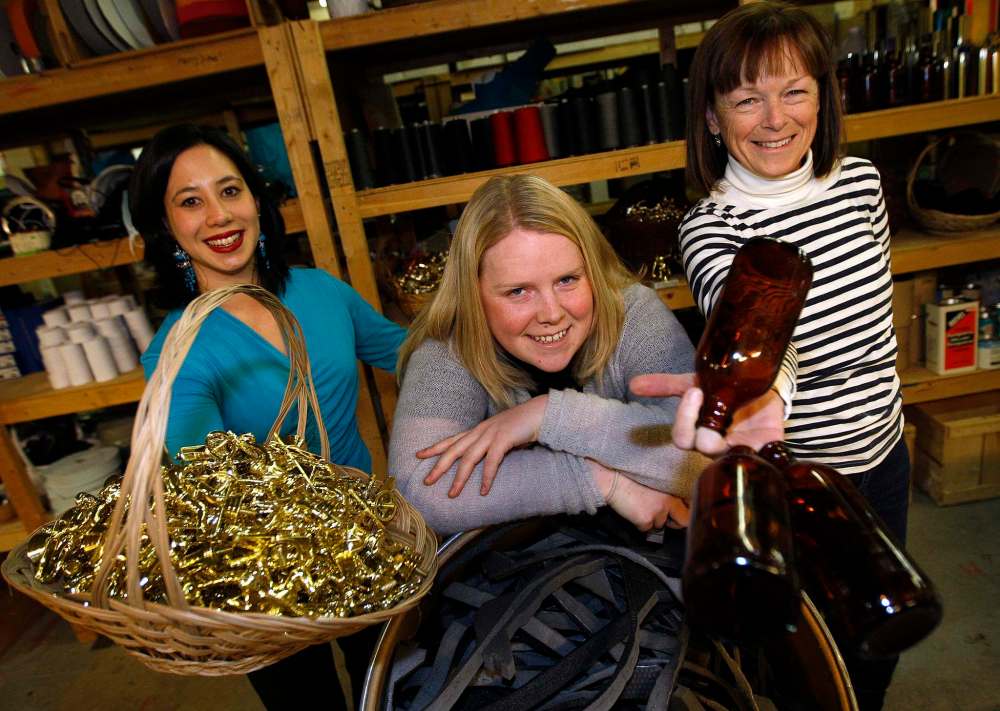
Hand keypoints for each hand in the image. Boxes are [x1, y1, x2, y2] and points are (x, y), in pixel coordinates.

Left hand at [417, 395, 547, 496]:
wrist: (540, 413)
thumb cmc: (522, 426)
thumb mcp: (501, 436)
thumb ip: (490, 447)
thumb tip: (485, 462)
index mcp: (478, 430)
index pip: (452, 439)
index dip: (435, 447)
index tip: (419, 455)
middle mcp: (480, 431)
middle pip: (454, 450)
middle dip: (439, 466)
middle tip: (426, 481)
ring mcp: (491, 434)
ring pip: (469, 458)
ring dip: (460, 478)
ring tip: (452, 493)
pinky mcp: (504, 439)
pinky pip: (492, 461)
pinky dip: (487, 477)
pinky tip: (484, 490)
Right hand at [591, 462, 690, 530]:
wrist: (613, 478)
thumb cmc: (630, 476)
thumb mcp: (655, 479)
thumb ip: (668, 490)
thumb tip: (675, 504)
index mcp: (674, 488)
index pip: (691, 505)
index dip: (686, 510)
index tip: (680, 511)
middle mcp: (670, 500)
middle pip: (683, 520)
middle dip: (674, 522)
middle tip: (664, 518)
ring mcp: (658, 510)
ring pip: (661, 524)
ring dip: (653, 520)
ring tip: (641, 507)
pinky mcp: (646, 519)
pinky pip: (646, 528)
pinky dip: (640, 523)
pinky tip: (633, 511)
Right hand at [630, 373, 784, 454]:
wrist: (767, 389)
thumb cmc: (728, 389)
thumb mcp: (697, 381)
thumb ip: (667, 385)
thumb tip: (633, 384)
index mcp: (699, 432)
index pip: (682, 437)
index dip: (684, 417)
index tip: (694, 391)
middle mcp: (716, 445)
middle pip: (694, 446)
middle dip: (690, 420)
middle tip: (699, 394)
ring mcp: (739, 449)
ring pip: (719, 451)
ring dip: (718, 428)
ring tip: (729, 405)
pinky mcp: (764, 449)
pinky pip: (755, 455)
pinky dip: (752, 442)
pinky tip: (752, 422)